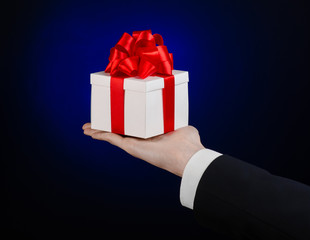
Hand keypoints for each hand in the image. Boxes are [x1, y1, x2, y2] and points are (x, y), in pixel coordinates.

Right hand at [82, 123, 204, 176]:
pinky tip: (91, 132)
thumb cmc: (188, 142)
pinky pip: (113, 139)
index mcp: (152, 133)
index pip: (135, 126)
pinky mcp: (132, 147)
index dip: (124, 120)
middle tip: (95, 122)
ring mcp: (135, 144)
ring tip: (86, 127)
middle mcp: (142, 139)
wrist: (187, 155)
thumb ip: (176, 119)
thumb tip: (177, 114)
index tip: (116, 114)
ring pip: (113, 136)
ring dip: (99, 131)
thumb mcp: (181, 125)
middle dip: (107, 126)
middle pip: (120, 131)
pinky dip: (101, 135)